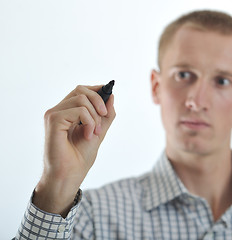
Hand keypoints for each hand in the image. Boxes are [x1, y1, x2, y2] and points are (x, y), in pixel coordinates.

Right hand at [33, 85, 115, 216]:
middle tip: (103, 118)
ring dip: (95, 116)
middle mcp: (58, 110)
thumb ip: (106, 115)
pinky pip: (78, 110)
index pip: (81, 90)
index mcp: (67, 112)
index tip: (108, 100)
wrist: (70, 174)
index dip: (97, 90)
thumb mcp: (99, 131)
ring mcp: (54, 114)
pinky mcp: (53, 120)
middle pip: (81, 89)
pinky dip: (89, 122)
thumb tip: (111, 95)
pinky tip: (87, 135)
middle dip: (98, 102)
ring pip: (81, 98)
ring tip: (93, 132)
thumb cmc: (80, 157)